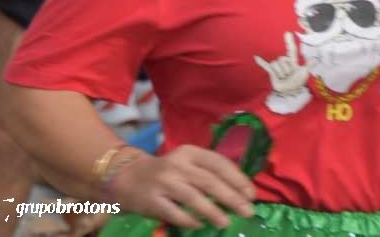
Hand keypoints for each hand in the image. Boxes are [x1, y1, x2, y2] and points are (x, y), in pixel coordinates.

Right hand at [108, 145, 256, 230]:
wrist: (128, 177)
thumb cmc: (167, 173)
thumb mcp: (187, 164)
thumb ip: (208, 173)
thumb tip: (241, 192)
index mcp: (189, 152)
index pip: (218, 163)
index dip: (237, 178)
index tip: (251, 194)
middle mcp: (177, 165)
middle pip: (209, 181)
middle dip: (231, 197)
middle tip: (247, 211)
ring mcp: (164, 183)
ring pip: (193, 197)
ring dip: (213, 211)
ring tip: (226, 223)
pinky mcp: (153, 201)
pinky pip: (175, 213)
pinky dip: (190, 220)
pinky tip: (200, 225)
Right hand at [254, 32, 309, 97]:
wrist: (289, 92)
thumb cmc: (297, 82)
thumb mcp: (304, 74)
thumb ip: (308, 66)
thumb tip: (315, 59)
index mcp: (292, 61)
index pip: (291, 50)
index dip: (289, 42)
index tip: (287, 33)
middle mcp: (284, 61)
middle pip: (282, 59)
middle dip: (286, 69)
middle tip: (289, 76)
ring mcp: (277, 66)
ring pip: (275, 64)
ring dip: (280, 73)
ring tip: (283, 78)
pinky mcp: (271, 71)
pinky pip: (265, 66)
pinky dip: (261, 62)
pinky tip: (256, 57)